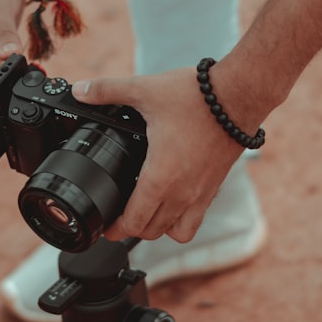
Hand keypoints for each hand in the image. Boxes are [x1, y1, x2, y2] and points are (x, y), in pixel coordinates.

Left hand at [72, 67, 249, 242]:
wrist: (240, 96)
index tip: (106, 226)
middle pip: (152, 232)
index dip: (115, 229)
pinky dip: (181, 220)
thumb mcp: (145, 90)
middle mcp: (182, 193)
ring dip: (159, 228)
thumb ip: (108, 90)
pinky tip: (172, 201)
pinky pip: (196, 219)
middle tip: (119, 219)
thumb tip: (81, 89)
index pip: (134, 223)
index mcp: (161, 177)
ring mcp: (201, 194)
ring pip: (176, 232)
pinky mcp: (214, 187)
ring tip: (146, 214)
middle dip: (132, 229)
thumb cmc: (197, 98)